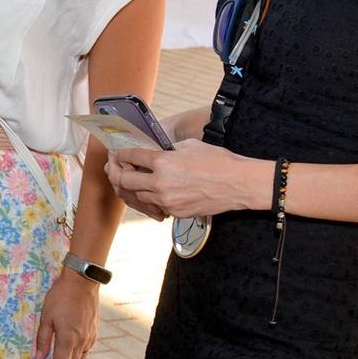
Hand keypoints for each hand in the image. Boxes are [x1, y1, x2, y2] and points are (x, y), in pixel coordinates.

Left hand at [34, 271, 98, 358]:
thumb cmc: (60, 297)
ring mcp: (90, 336)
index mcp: (68, 339)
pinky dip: (78, 357)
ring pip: (80, 358)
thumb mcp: (46, 317)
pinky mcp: (94, 331)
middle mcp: (82, 341)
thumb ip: (43, 339)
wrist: (82, 282)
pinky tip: (72, 356)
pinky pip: (86, 350)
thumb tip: (39, 358)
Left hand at [105, 139, 266, 219]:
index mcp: (162, 162)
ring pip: (138, 197)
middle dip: (119, 174)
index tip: (118, 154)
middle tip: (120, 169)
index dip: (121, 154)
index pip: (130, 157)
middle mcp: (160, 183)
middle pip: (125, 181)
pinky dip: (153, 200)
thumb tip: (154, 153)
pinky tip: (158, 193)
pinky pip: (156, 207)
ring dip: (136, 189)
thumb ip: (167, 150)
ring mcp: (167, 200)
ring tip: (140, 181)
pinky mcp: (176, 212)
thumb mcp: (189, 145)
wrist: (239, 184)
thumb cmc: (218, 161)